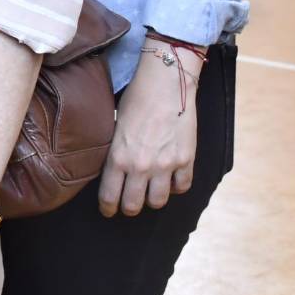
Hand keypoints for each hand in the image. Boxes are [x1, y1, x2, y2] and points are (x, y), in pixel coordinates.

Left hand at [98, 46, 200, 215]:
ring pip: (158, 201)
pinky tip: (172, 179)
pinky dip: (176, 187)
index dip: (108, 208)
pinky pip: (182, 187)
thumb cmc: (136, 99)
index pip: (109, 196)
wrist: (165, 84)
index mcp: (118, 157)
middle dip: (129, 208)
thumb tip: (114, 168)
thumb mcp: (115, 125)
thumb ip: (116, 150)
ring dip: (153, 199)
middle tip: (129, 204)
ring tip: (150, 192)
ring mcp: (165, 165)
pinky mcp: (186, 160)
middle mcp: (141, 166)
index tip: (108, 210)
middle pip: (133, 206)